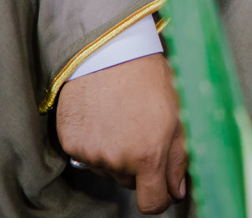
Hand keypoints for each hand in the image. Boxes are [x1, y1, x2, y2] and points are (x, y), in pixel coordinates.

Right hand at [54, 53, 186, 212]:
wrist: (110, 50)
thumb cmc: (149, 76)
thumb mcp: (179, 112)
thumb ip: (180, 156)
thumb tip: (179, 190)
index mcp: (149, 154)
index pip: (153, 203)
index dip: (161, 197)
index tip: (163, 187)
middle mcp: (117, 159)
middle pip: (130, 183)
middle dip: (140, 166)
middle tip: (143, 131)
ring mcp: (91, 153)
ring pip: (109, 169)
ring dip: (117, 154)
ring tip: (123, 117)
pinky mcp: (71, 144)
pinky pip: (87, 157)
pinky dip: (96, 143)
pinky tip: (103, 117)